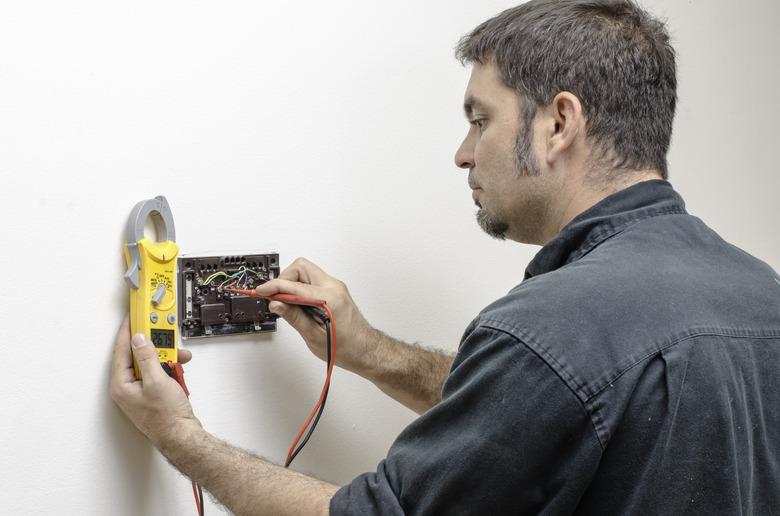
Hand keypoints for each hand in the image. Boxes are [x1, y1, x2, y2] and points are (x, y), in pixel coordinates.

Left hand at [110, 316, 199, 445]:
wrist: (182, 436)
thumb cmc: (167, 418)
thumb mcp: (157, 381)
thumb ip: (147, 357)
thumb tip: (140, 339)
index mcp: (121, 385)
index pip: (122, 350)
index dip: (128, 331)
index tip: (133, 316)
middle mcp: (128, 388)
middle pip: (138, 356)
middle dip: (155, 346)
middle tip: (164, 336)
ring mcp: (140, 391)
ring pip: (151, 363)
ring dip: (167, 358)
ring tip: (178, 358)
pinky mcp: (153, 393)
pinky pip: (159, 373)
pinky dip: (170, 369)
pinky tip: (179, 370)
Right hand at [254, 258, 374, 371]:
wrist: (363, 349)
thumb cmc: (345, 347)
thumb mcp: (313, 336)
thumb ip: (294, 316)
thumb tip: (276, 303)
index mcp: (329, 298)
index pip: (294, 285)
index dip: (274, 287)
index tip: (261, 292)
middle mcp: (333, 287)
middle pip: (301, 267)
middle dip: (284, 279)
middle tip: (275, 297)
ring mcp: (335, 287)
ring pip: (305, 272)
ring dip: (292, 284)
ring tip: (286, 304)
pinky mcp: (334, 290)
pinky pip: (312, 281)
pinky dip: (300, 289)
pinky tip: (297, 305)